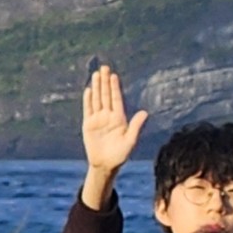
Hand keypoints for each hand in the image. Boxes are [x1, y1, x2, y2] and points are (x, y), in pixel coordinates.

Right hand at [81, 64, 147, 181]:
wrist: (105, 165)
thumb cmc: (120, 155)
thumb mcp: (130, 141)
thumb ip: (136, 126)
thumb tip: (144, 112)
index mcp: (119, 118)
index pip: (116, 99)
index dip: (115, 87)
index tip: (114, 76)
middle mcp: (108, 116)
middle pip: (106, 95)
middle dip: (105, 82)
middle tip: (104, 67)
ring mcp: (98, 119)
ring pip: (97, 100)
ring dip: (96, 87)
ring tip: (96, 74)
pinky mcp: (88, 124)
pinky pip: (88, 109)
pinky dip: (88, 100)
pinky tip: (89, 90)